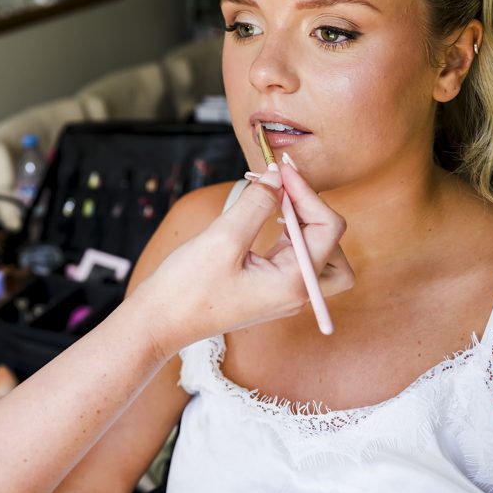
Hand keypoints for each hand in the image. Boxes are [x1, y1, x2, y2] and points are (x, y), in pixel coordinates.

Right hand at [128, 164, 353, 358]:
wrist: (160, 322)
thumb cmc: (187, 289)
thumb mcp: (223, 239)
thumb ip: (257, 204)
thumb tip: (276, 176)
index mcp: (294, 283)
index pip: (327, 229)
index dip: (307, 193)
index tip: (281, 169)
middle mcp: (296, 292)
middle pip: (332, 246)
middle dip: (313, 211)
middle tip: (283, 188)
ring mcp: (283, 294)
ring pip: (318, 253)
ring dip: (304, 222)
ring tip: (276, 201)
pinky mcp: (267, 290)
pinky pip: (294, 258)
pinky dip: (289, 233)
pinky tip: (267, 218)